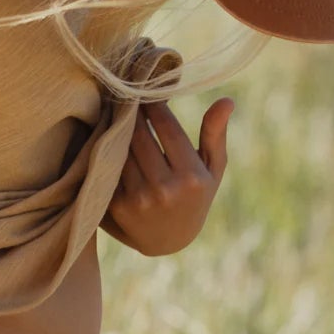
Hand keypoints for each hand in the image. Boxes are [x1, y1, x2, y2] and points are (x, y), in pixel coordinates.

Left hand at [102, 97, 233, 256]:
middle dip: (131, 111)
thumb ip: (215, 134)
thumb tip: (227, 100)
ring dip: (115, 126)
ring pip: (120, 148)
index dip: (154, 105)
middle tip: (126, 94)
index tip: (147, 91)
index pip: (167, 127)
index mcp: (191, 177)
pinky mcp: (116, 206)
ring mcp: (137, 199)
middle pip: (139, 135)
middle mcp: (164, 189)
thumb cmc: (195, 196)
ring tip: (114, 110)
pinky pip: (108, 167)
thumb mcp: (213, 169)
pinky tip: (106, 136)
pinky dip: (106, 149)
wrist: (169, 241)